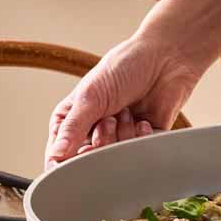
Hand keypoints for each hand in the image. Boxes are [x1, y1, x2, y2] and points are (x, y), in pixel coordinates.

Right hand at [45, 34, 204, 166]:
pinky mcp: (143, 141)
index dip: (69, 159)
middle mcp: (94, 131)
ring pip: (115, 157)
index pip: (60, 153)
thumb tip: (55, 155)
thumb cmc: (125, 67)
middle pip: (90, 160)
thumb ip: (73, 128)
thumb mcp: (91, 96)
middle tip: (109, 119)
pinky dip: (141, 137)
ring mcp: (119, 137)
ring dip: (123, 134)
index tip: (82, 152)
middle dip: (102, 140)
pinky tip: (143, 119)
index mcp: (72, 119)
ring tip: (127, 112)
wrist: (166, 60)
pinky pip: (138, 153)